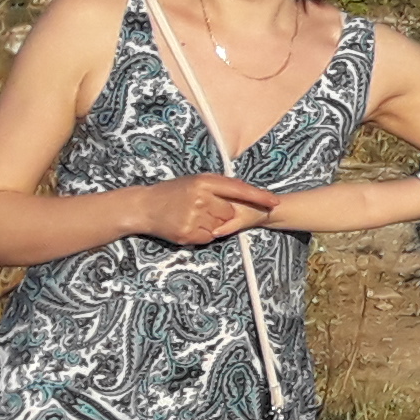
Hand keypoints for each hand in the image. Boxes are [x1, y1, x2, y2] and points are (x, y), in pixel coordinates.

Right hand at [129, 172, 279, 246]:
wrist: (144, 207)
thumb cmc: (174, 192)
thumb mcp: (196, 182)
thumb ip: (219, 187)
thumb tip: (248, 196)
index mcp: (204, 182)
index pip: (239, 189)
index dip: (259, 197)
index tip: (275, 202)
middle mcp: (201, 198)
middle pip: (231, 212)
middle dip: (223, 213)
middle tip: (202, 209)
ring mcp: (194, 217)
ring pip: (221, 226)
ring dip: (213, 225)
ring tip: (192, 216)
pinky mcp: (188, 233)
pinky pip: (210, 238)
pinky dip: (203, 234)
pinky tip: (188, 225)